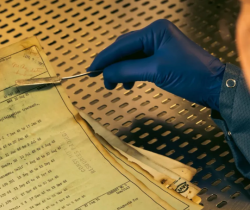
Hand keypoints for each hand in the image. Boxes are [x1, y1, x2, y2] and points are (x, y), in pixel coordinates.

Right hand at [88, 19, 225, 110]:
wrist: (212, 84)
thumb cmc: (188, 74)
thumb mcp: (155, 71)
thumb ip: (126, 70)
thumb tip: (105, 73)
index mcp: (154, 31)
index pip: (122, 45)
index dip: (104, 58)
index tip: (89, 70)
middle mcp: (155, 34)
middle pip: (123, 49)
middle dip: (111, 65)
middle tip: (100, 80)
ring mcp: (157, 45)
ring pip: (129, 57)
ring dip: (120, 71)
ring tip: (115, 85)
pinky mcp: (160, 57)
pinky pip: (137, 63)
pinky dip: (129, 74)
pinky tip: (128, 84)